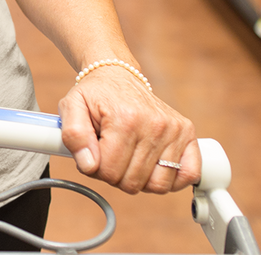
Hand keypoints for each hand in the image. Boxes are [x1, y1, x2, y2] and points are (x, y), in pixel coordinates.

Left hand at [59, 65, 199, 193]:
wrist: (118, 76)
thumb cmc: (95, 95)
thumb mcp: (72, 107)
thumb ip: (73, 136)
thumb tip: (89, 165)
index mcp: (124, 118)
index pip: (109, 172)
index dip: (95, 169)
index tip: (93, 153)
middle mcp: (154, 124)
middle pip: (133, 182)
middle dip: (115, 175)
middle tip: (110, 154)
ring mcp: (174, 130)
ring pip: (158, 185)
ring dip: (140, 179)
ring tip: (129, 159)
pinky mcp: (187, 134)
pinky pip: (188, 175)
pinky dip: (171, 179)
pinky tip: (153, 166)